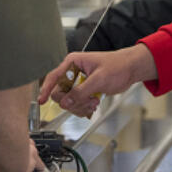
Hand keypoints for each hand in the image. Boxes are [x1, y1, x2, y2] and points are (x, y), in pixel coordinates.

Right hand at [38, 45, 157, 117]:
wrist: (130, 69)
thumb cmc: (118, 66)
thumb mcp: (99, 79)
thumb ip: (81, 91)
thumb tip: (65, 102)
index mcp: (73, 63)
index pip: (53, 77)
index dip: (46, 89)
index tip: (41, 101)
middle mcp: (72, 73)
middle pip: (60, 93)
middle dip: (73, 101)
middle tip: (87, 101)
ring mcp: (77, 83)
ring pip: (68, 102)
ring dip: (80, 106)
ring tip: (94, 102)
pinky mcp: (83, 92)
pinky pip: (76, 105)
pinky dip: (83, 108)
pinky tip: (94, 104)